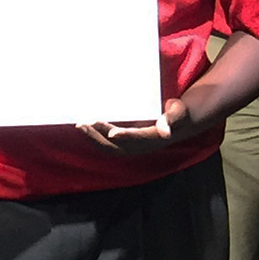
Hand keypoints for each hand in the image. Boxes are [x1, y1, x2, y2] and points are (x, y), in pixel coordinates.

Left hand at [76, 98, 191, 155]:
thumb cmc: (177, 114)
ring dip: (93, 137)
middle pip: (116, 146)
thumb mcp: (177, 113)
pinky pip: (107, 143)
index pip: (136, 138)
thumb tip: (166, 131)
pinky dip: (95, 136)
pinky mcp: (125, 143)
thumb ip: (171, 119)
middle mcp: (139, 146)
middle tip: (84, 124)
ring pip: (108, 147)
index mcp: (152, 138)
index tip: (112, 133)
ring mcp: (131, 146)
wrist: (177, 123)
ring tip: (80, 124)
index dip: (125, 136)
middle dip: (98, 137)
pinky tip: (86, 126)